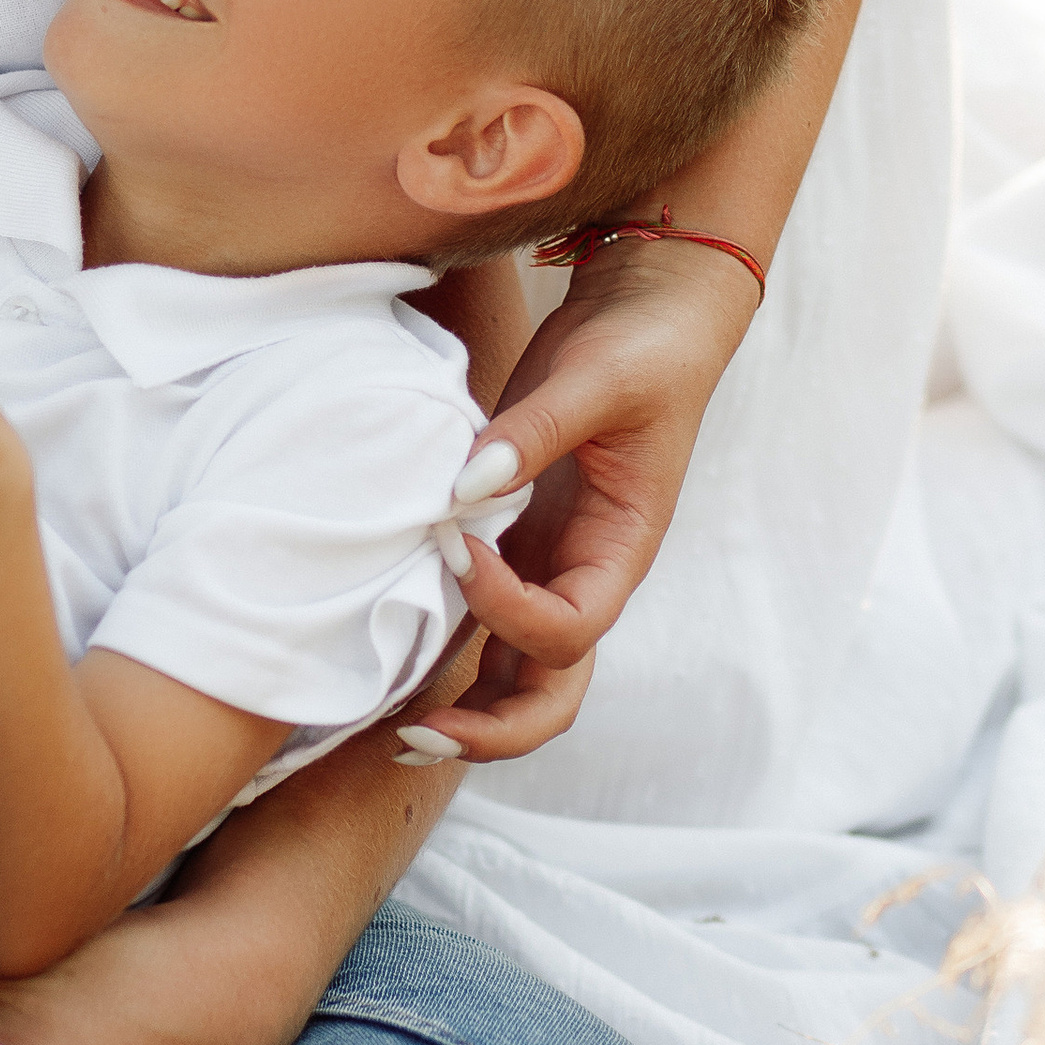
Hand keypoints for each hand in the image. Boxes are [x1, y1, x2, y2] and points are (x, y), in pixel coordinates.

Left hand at [429, 238, 758, 753]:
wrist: (651, 309)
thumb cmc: (641, 346)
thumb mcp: (595, 378)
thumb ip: (533, 434)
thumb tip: (464, 488)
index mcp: (622, 549)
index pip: (570, 627)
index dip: (507, 607)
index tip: (453, 542)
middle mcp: (587, 574)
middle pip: (553, 690)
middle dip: (493, 729)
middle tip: (415, 735)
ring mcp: (551, 565)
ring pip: (516, 671)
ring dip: (466, 711)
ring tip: (393, 727)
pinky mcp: (518, 541)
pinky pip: (485, 618)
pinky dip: (448, 648)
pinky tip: (394, 652)